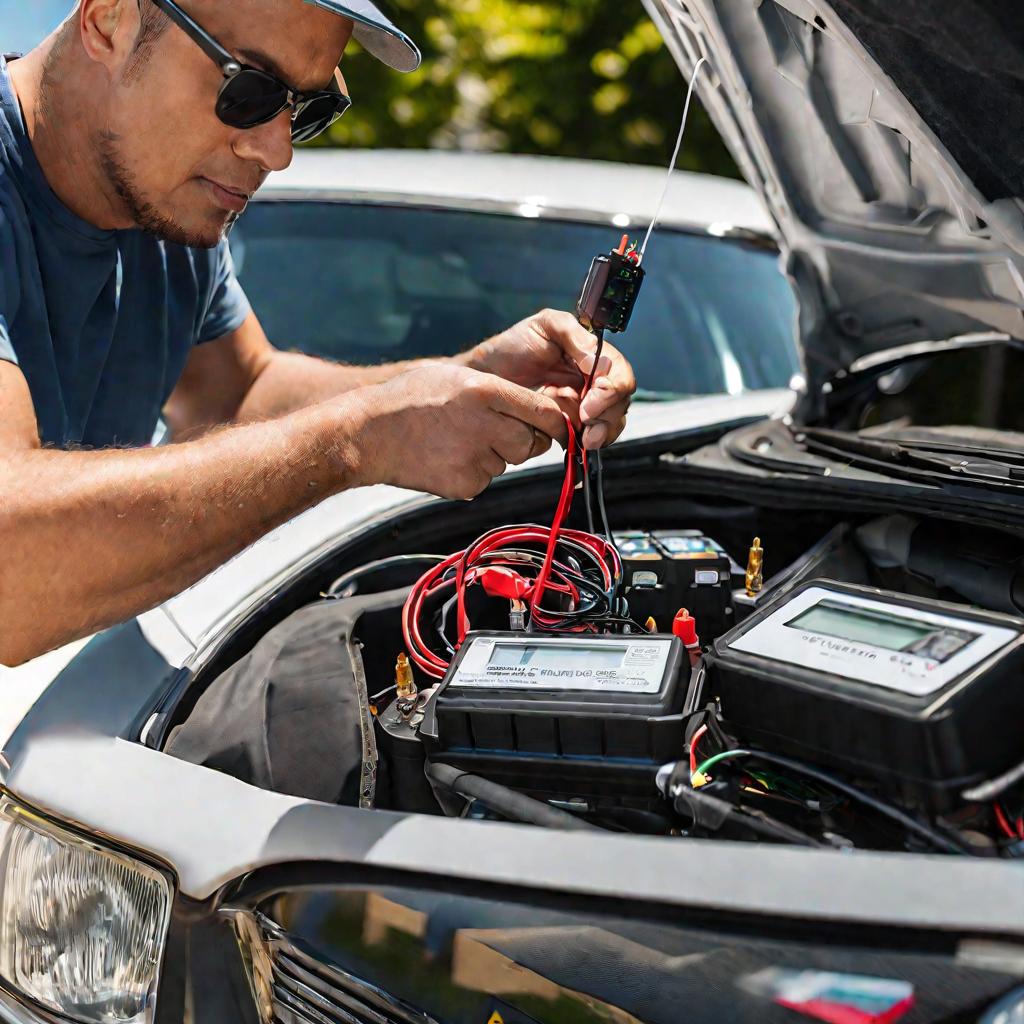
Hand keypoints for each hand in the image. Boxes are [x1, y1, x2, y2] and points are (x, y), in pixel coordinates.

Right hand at [350, 363, 566, 499]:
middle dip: (521, 439)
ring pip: (507, 461)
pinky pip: (486, 479)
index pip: (544, 412)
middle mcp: (484, 424)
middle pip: (530, 442)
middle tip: (491, 431)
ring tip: (455, 440)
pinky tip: (446, 457)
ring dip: (493, 454)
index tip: (560, 428)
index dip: (556, 423)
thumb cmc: (410, 399)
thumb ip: (499, 391)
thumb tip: (540, 412)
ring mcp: (474, 458)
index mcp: (484, 391)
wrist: (366, 434)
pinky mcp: (465, 484)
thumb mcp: (455, 377)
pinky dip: (473, 471)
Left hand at [466, 308, 636, 449]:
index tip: (589, 405)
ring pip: (609, 423)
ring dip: (600, 433)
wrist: (484, 375)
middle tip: (586, 425)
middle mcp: (593, 379)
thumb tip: (597, 362)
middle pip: (620, 402)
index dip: (610, 391)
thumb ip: (574, 335)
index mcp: (592, 355)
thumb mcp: (545, 326)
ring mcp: (583, 403)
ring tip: (582, 438)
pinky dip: (583, 441)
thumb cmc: (512, 346)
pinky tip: (570, 439)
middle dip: (607, 416)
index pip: (619, 374)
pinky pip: (587, 436)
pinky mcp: (569, 423)